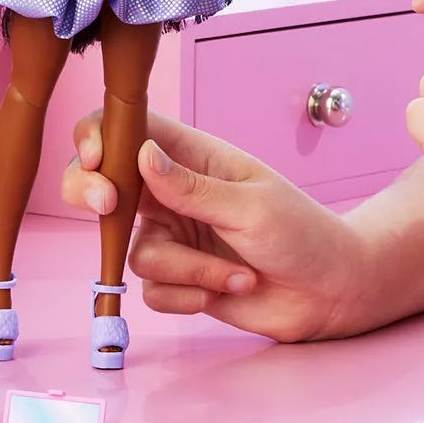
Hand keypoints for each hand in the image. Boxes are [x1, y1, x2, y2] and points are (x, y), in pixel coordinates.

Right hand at [61, 109, 367, 341]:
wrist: (330, 293)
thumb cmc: (302, 233)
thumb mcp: (251, 206)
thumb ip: (192, 187)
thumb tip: (140, 155)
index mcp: (192, 156)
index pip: (131, 129)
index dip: (99, 135)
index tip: (97, 160)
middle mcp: (173, 192)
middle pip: (103, 182)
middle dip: (93, 194)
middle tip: (108, 208)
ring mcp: (173, 235)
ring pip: (137, 251)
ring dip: (189, 269)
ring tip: (238, 273)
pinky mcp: (178, 277)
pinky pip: (153, 289)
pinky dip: (189, 294)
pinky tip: (229, 289)